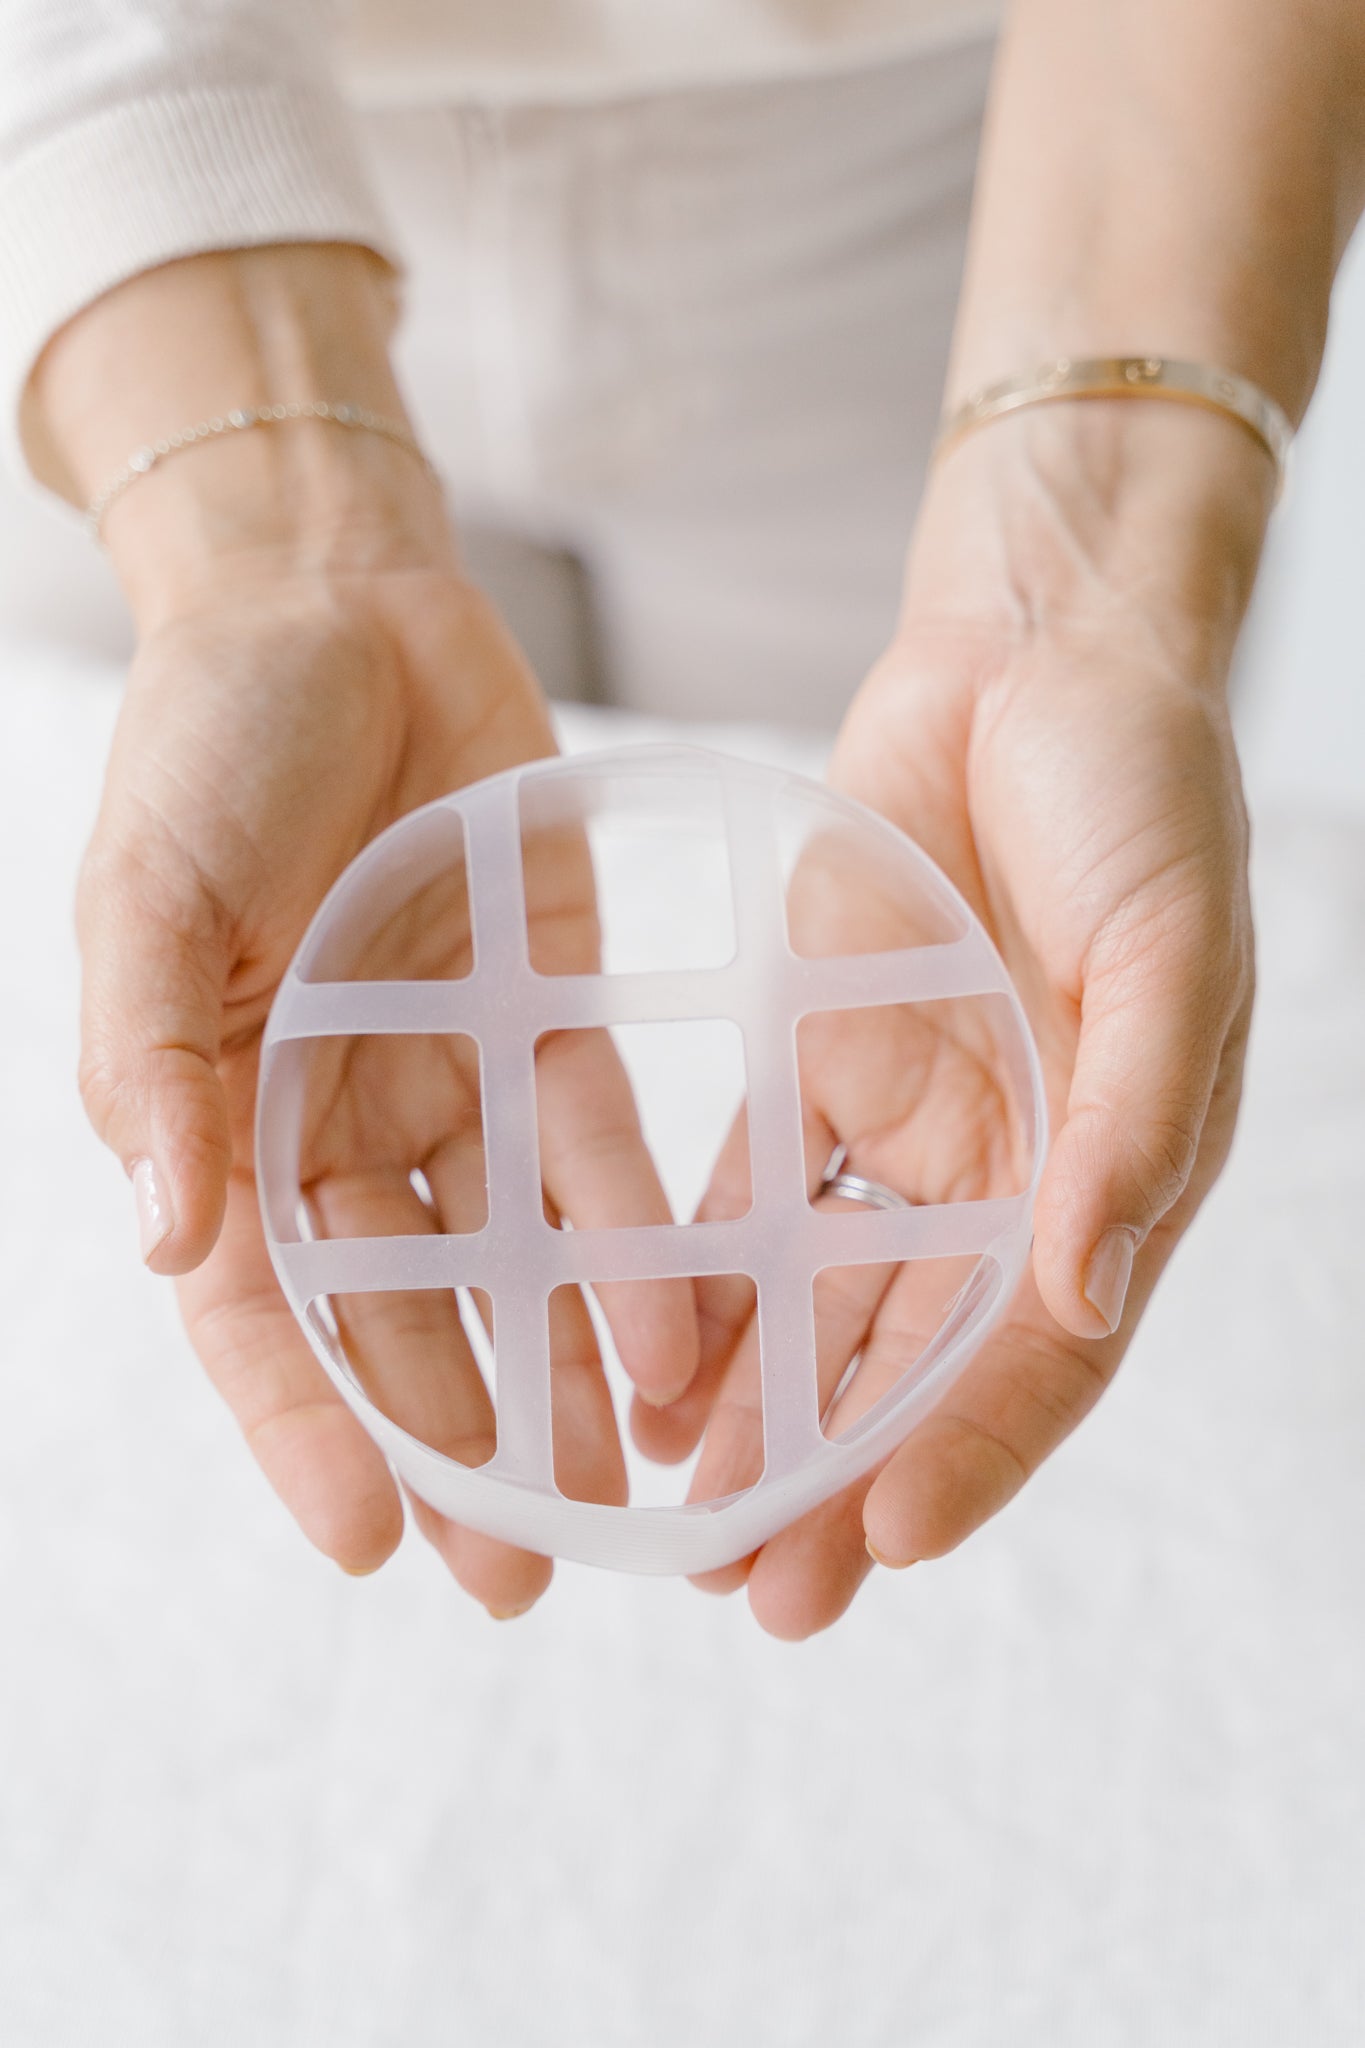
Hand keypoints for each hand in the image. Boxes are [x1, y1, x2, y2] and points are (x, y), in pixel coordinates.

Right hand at [39, 250, 697, 1612]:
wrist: (338, 600)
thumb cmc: (215, 742)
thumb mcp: (154, 897)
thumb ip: (158, 1062)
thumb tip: (169, 1237)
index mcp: (226, 1112)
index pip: (266, 1310)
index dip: (313, 1427)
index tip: (375, 1541)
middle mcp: (337, 1118)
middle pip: (401, 1314)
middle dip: (458, 1444)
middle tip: (524, 1574)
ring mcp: (445, 1074)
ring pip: (509, 1261)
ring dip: (560, 1376)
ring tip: (621, 1500)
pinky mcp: (545, 1014)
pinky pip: (593, 1151)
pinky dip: (632, 1240)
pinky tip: (682, 1334)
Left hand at [636, 404, 1266, 1636]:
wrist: (1035, 646)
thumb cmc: (1137, 787)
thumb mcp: (1170, 947)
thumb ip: (1130, 1120)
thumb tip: (1086, 1291)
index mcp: (1109, 1166)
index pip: (1038, 1351)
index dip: (966, 1453)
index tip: (880, 1544)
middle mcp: (1008, 1169)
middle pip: (916, 1357)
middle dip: (842, 1475)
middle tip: (757, 1590)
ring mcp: (906, 1119)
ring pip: (823, 1301)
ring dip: (761, 1409)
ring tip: (682, 1515)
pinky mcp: (817, 1057)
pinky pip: (749, 1192)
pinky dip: (701, 1281)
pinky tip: (645, 1368)